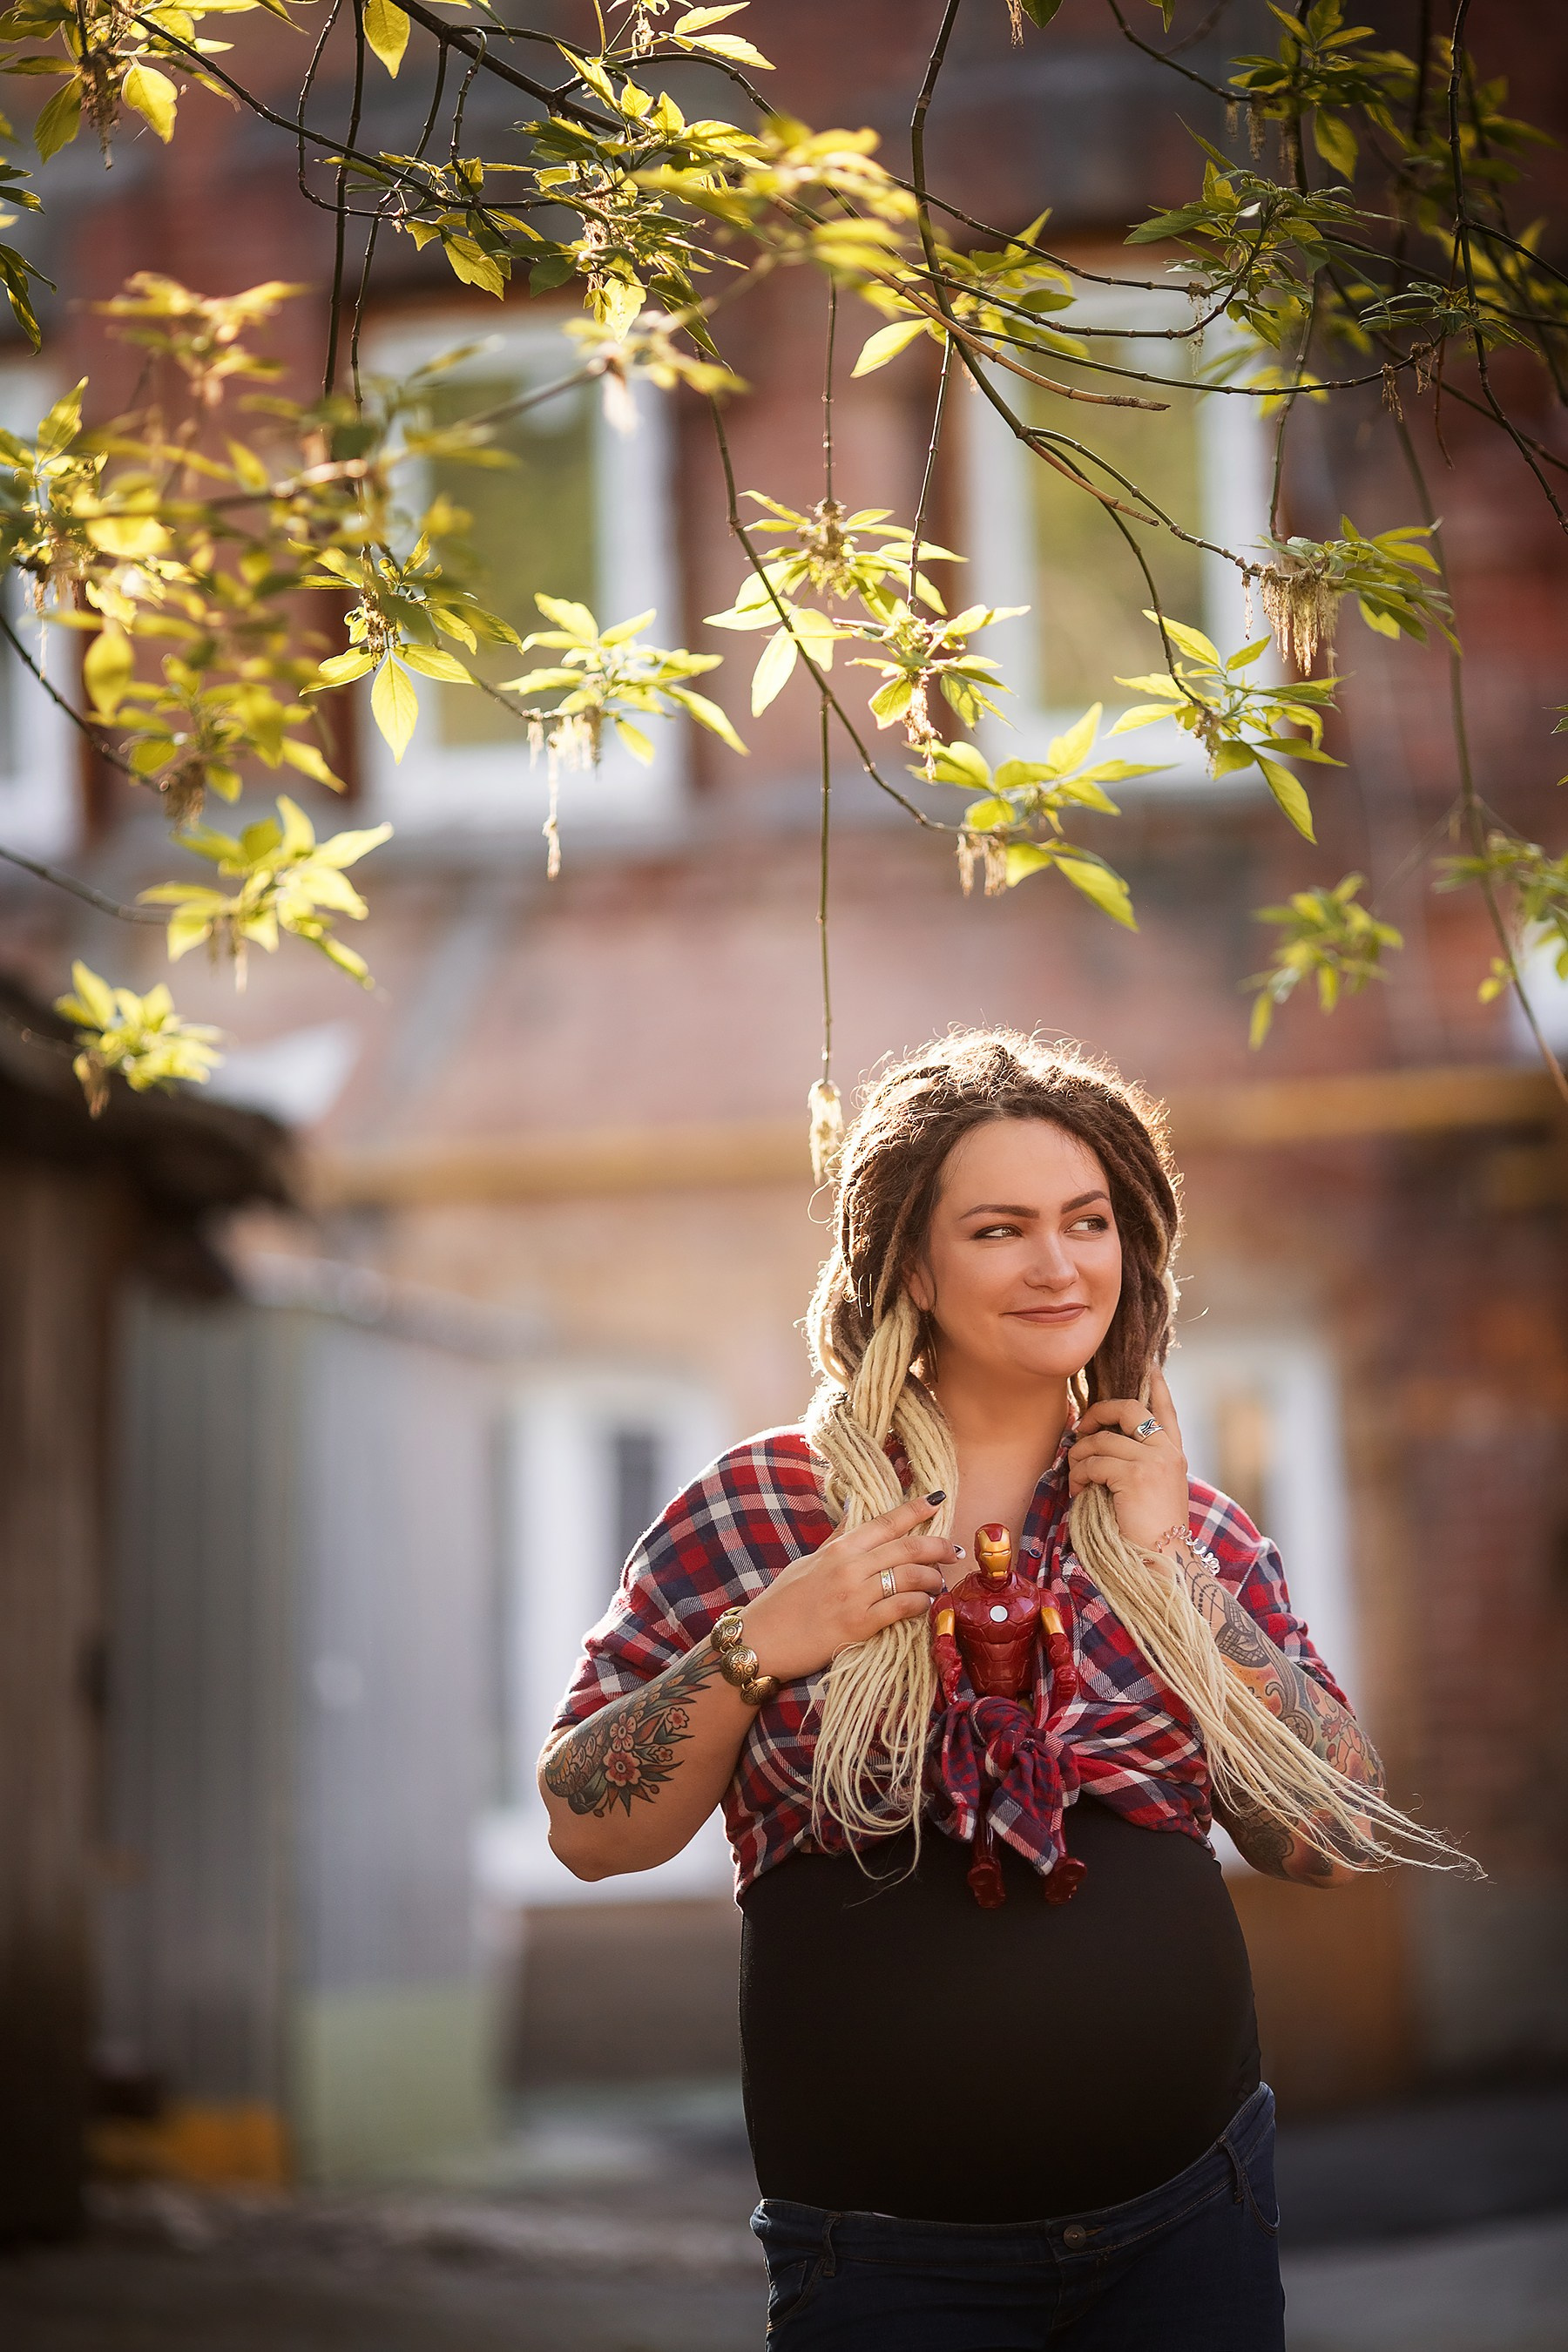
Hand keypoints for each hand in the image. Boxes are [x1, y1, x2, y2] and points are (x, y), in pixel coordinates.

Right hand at [743, 1495, 962, 1682]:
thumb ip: (837, 1541)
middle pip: (907, 1548)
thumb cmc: (782, 1602)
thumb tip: (855, 1514)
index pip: (886, 1522)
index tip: (938, 1499)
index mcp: (838, 1548)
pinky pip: (901, 1608)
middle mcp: (849, 1566)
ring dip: (932, 1578)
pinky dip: (919, 1604)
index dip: (915, 1508)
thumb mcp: (808, 1562)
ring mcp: (855, 1595)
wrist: (760, 1641)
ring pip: (909, 1576)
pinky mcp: (858, 1625)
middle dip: (937, 1547)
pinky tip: (925, 1605)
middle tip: (954, 1551)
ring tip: (939, 1583)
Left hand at [1067, 1366, 1188, 1560]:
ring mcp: (1154, 1461)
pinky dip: (1078, 1476)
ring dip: (1079, 1458)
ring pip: (1102, 1439)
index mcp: (1174, 1454)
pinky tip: (1079, 1493)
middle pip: (1129, 1409)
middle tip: (1080, 1430)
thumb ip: (1137, 1463)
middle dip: (1098, 1413)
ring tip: (1077, 1479)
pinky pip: (1093, 1462)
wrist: (1163, 1562)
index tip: (1149, 1362)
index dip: (1156, 1384)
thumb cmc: (1149, 1533)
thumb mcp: (1151, 1491)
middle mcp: (1168, 1452)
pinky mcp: (1135, 1475)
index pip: (1165, 1409)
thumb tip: (1097, 1442)